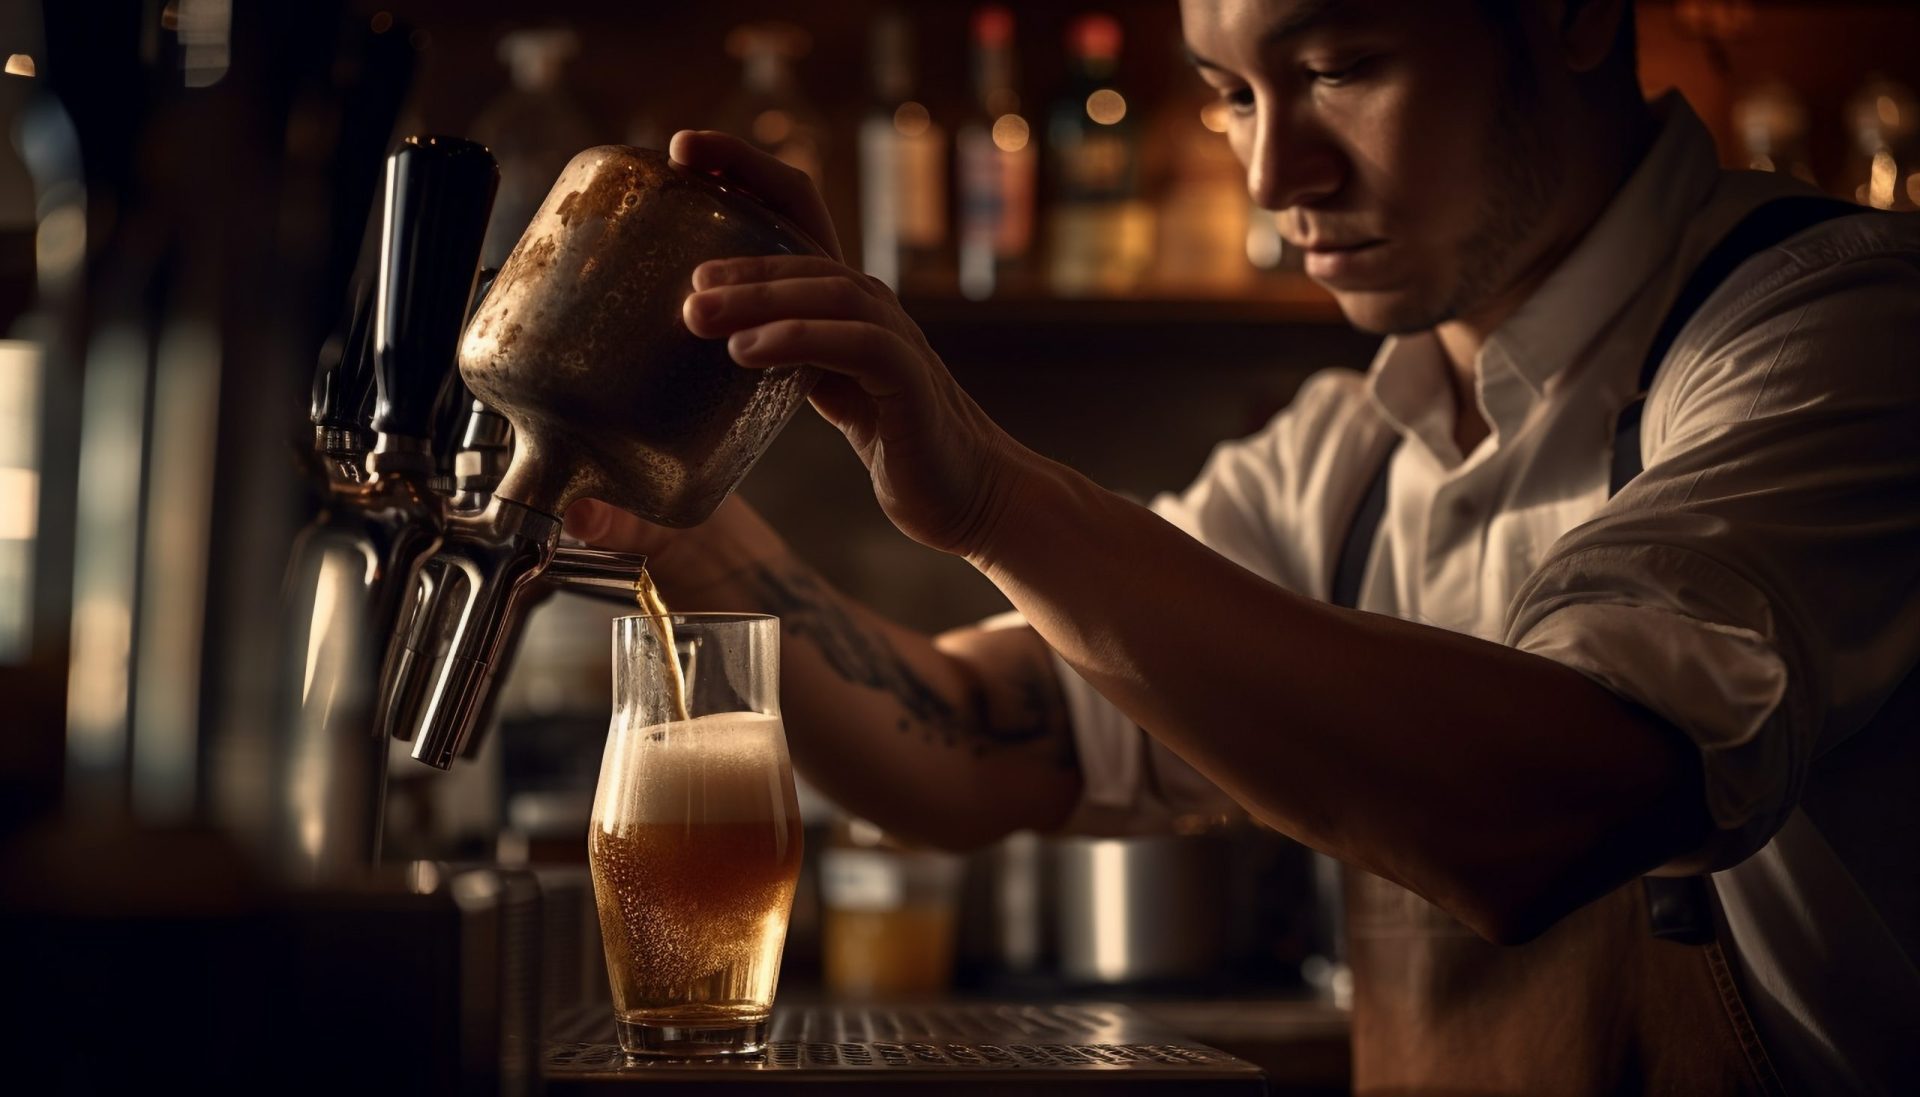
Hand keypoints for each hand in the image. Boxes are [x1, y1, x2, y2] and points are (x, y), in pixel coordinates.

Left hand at [672, 130, 1030, 558]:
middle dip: (740, 241)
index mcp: (850, 303)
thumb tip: (715, 342)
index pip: (798, 213)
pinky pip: (855, 345)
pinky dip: (796, 341)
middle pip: (806, 249)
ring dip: (757, 295)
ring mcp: (898, 340)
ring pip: (827, 290)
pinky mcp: (909, 382)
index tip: (686, 151)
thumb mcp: (832, 391)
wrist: (971, 495)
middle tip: (676, 265)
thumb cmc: (900, 443)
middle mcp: (875, 307)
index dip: (747, 170)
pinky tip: (745, 354)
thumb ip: (789, 360)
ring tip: (696, 313)